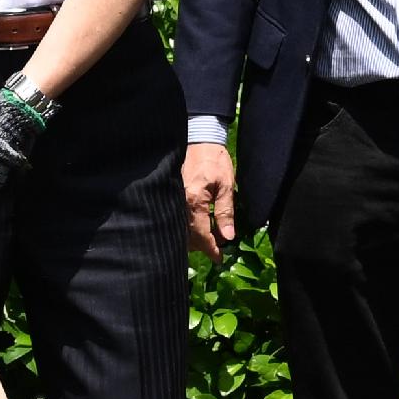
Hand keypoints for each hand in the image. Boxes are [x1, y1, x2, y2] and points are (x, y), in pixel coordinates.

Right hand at [183, 141, 239, 257]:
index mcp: (194, 201)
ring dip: (193, 238)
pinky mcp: (171, 195)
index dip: (211, 249)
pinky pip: (176, 218)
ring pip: (179, 229)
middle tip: (217, 247)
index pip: (200, 234)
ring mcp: (172, 199)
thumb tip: (227, 237)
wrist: (199, 139)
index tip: (220, 259)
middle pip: (187, 236)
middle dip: (202, 246)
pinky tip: (197, 227)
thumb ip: (225, 213)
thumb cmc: (216, 161)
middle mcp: (179, 203)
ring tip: (209, 237)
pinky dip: (186, 227)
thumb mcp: (227, 186)